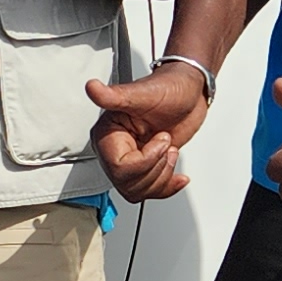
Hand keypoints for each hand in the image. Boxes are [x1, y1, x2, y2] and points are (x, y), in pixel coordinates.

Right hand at [84, 59, 210, 202]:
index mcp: (107, 134)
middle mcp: (114, 149)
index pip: (118, 167)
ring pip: (137, 191)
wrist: (189, 92)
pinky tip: (178, 177)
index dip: (145, 160)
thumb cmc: (169, 88)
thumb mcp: (143, 94)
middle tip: (166, 144)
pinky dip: (167, 188)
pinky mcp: (144, 167)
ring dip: (162, 177)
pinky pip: (148, 192)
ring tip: (170, 150)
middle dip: (155, 169)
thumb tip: (92, 88)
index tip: (161, 139)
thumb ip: (114, 96)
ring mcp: (129, 160)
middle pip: (127, 183)